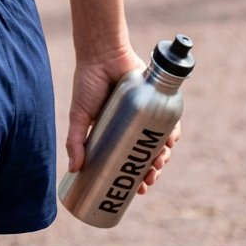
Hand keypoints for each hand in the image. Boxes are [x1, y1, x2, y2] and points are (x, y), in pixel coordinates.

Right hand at [66, 49, 179, 193]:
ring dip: (163, 156)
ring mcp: (146, 113)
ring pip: (160, 141)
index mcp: (114, 132)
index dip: (132, 177)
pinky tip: (170, 143)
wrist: (102, 54)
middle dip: (150, 171)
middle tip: (148, 180)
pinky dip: (172, 133)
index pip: (127, 160)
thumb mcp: (79, 115)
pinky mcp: (156, 99)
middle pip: (146, 154)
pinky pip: (170, 120)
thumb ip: (75, 140)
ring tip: (158, 164)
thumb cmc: (87, 83)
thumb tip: (73, 170)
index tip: (136, 191)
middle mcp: (132, 125)